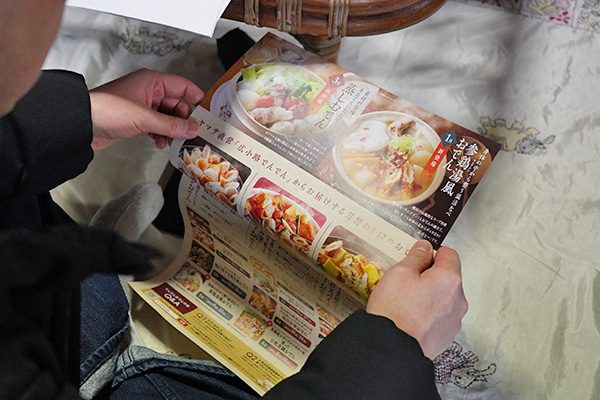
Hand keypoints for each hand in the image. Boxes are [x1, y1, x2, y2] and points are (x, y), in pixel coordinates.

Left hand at [89, 69, 203, 150]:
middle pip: (178, 104)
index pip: (183, 87)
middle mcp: (149, 91)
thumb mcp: (145, 118)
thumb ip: (172, 125)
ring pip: (168, 116)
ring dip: (173, 129)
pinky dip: (162, 134)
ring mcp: (143, 105)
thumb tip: (194, 129)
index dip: (196, 100)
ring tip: (174, 140)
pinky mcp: (136, 119)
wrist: (80, 124)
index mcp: (152, 82)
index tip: (206, 115)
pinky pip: (157, 125)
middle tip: (191, 134)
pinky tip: (161, 142)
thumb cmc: (107, 110)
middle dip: (184, 120)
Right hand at [366, 240, 467, 358]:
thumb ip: (416, 257)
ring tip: (405, 302)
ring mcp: (454, 320)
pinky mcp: (446, 336)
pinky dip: (428, 313)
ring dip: (429, 295)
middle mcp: (458, 300)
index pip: (449, 254)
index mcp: (450, 280)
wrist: (391, 349)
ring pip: (444, 298)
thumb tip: (424, 248)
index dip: (431, 253)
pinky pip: (439, 316)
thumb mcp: (400, 273)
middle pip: (447, 277)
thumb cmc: (395, 311)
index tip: (417, 257)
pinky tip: (410, 316)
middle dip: (429, 276)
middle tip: (406, 281)